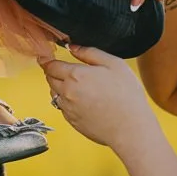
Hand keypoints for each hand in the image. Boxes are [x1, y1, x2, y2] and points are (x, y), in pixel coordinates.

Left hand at [41, 45, 160, 153]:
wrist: (131, 128)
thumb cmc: (126, 95)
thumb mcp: (113, 64)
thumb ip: (90, 52)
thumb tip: (72, 47)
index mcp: (75, 76)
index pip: (50, 66)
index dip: (47, 60)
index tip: (45, 57)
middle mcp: (67, 93)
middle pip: (49, 79)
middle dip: (53, 72)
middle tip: (63, 69)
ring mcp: (68, 109)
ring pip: (54, 94)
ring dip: (59, 87)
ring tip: (75, 85)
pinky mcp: (73, 122)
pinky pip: (62, 108)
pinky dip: (66, 102)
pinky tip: (83, 101)